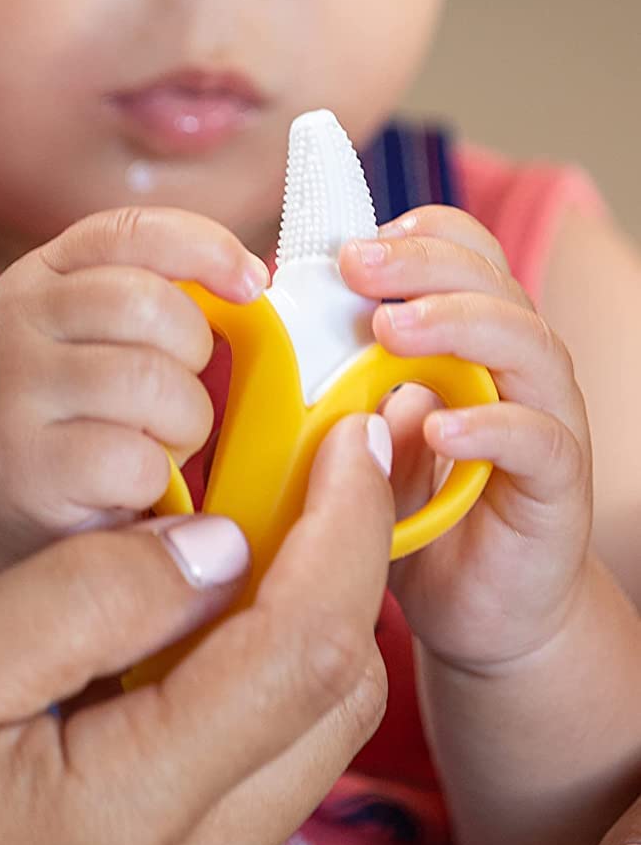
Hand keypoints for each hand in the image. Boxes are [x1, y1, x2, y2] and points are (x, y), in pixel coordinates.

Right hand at [0, 207, 268, 568]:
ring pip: (150, 381)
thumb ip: (157, 301)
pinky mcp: (23, 466)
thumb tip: (251, 282)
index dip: (205, 248)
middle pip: (148, 304)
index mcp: (38, 277)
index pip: (130, 231)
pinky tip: (135, 485)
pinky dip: (158, 477)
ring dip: (184, 424)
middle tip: (181, 396)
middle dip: (193, 356)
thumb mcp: (103, 339)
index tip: (252, 284)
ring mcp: (10, 391)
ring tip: (161, 444)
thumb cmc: (82, 415)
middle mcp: (13, 320)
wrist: (0, 504)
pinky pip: (135, 457)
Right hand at [0, 418, 393, 844]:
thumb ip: (84, 598)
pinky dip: (241, 688)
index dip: (343, 526)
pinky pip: (233, 790)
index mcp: (125, 820)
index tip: (352, 430)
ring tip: (261, 523)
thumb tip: (219, 543)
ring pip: (294, 754)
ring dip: (298, 628)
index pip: (298, 648)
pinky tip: (186, 623)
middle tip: (316, 463)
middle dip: (344, 572)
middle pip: (328, 709)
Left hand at [340, 206, 593, 669]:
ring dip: (456, 324)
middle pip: (492, 283)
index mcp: (469, 341)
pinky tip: (438, 426)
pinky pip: (536, 440)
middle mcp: (514, 367)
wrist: (478, 608)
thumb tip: (289, 335)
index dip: (419, 236)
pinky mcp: (555, 484)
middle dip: (423, 263)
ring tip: (389, 328)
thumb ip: (340, 388)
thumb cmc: (412, 510)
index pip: (465, 256)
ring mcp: (544, 420)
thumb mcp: (357, 438)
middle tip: (355, 265)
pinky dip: (488, 426)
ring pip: (526, 345)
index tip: (353, 239)